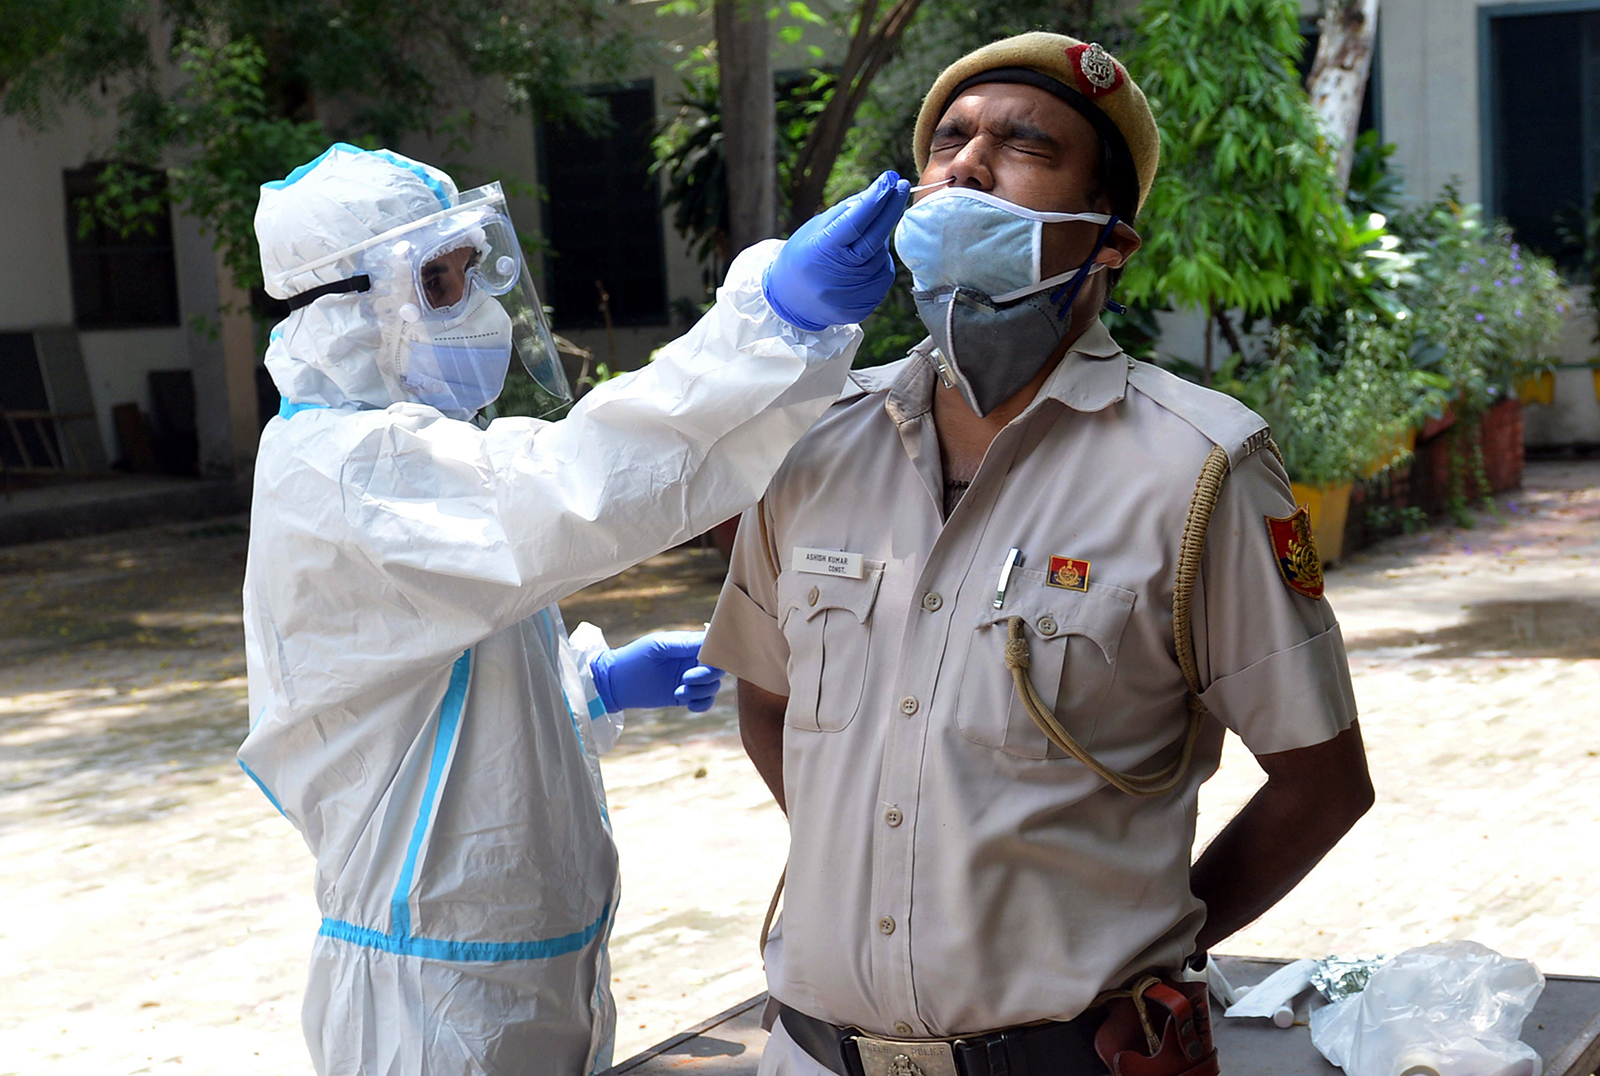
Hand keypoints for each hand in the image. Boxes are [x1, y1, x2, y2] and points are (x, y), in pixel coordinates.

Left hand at [590, 630, 725, 713]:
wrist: (616, 682)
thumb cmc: (635, 658)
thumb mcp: (659, 646)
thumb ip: (684, 644)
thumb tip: (710, 641)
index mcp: (688, 644)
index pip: (714, 647)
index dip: (716, 655)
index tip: (703, 662)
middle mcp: (692, 661)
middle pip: (718, 669)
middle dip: (706, 676)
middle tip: (686, 678)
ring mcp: (690, 679)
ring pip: (712, 687)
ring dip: (700, 691)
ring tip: (678, 691)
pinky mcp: (685, 695)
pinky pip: (705, 701)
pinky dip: (701, 704)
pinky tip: (686, 703)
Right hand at [762, 170, 910, 330]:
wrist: (790, 302)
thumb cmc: (802, 257)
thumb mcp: (814, 230)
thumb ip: (846, 213)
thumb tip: (878, 194)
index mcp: (821, 252)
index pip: (855, 221)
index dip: (874, 199)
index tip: (889, 178)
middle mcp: (838, 276)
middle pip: (875, 238)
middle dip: (890, 209)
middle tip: (901, 186)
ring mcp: (852, 294)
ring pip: (881, 256)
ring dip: (878, 241)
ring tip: (859, 241)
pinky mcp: (864, 307)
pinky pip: (882, 275)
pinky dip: (877, 262)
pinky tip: (862, 262)